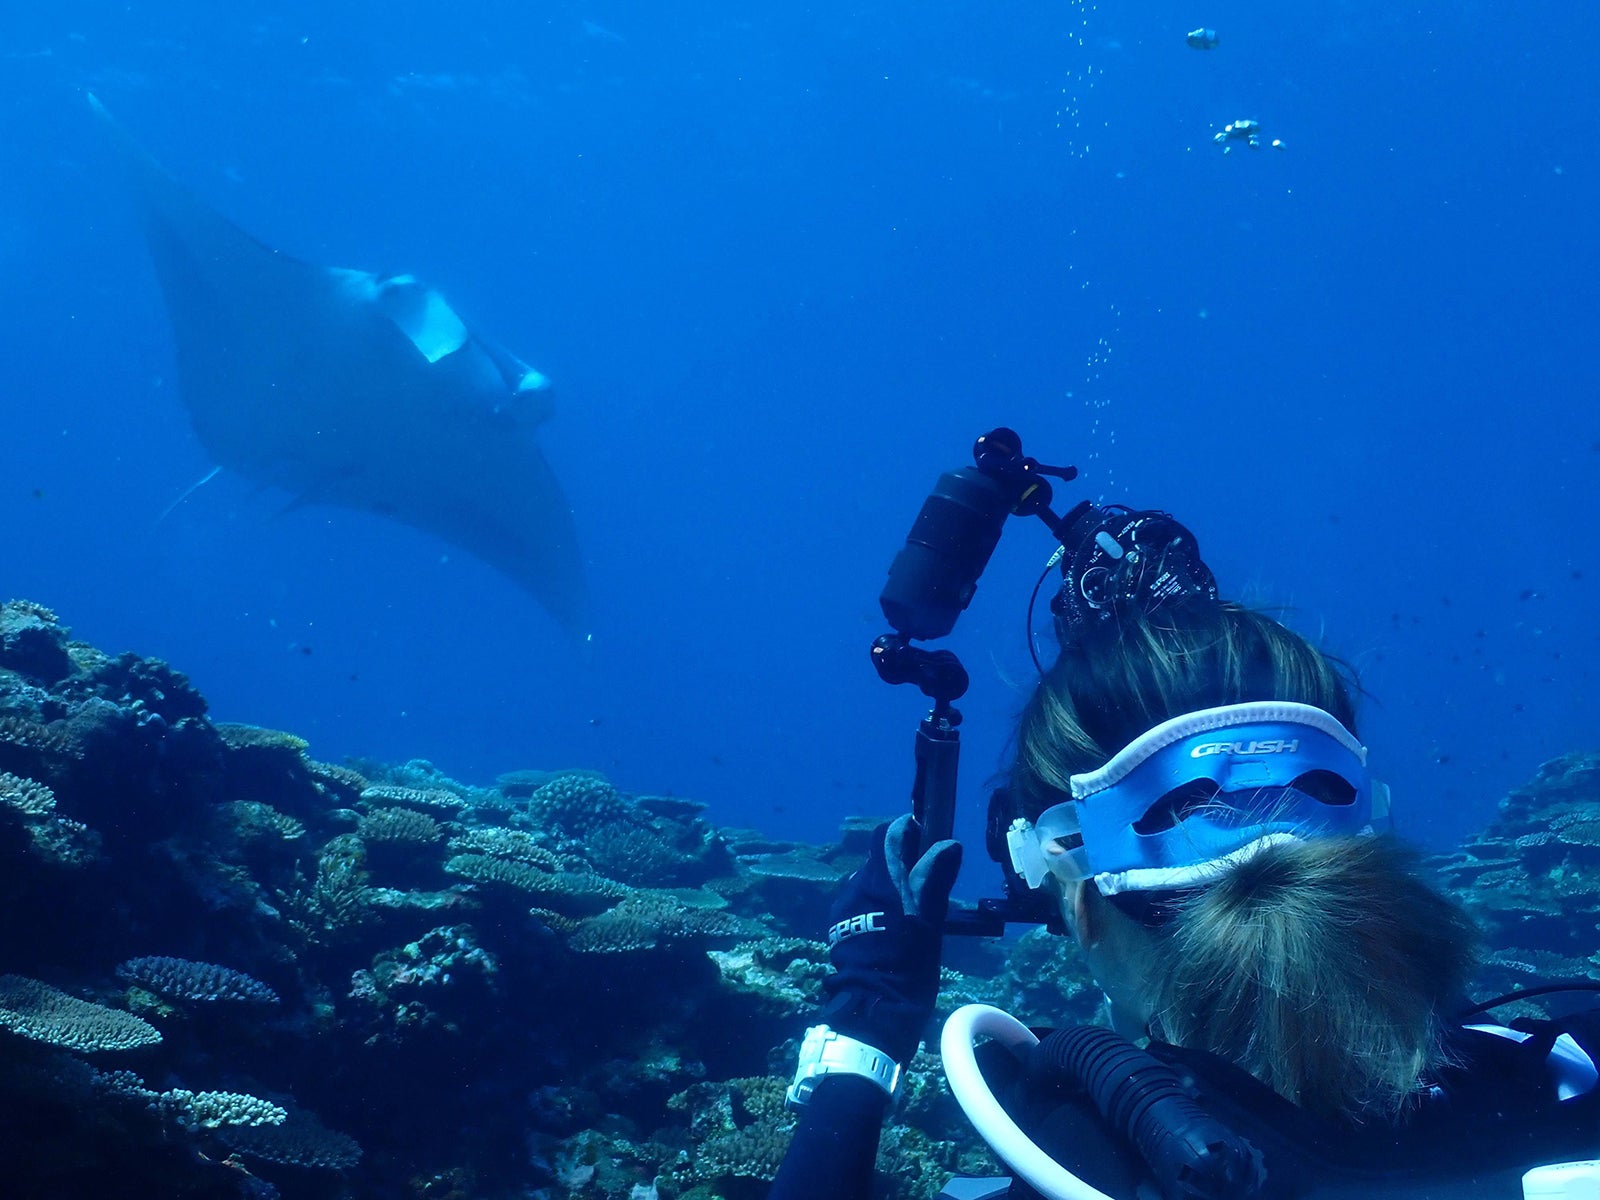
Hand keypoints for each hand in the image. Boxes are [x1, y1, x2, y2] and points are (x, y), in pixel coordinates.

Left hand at [817, 813, 962, 1063]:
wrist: (874, 1005)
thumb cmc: (908, 962)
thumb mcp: (929, 920)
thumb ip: (935, 879)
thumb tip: (949, 844)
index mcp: (879, 879)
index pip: (888, 834)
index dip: (908, 831)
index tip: (927, 839)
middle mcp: (855, 885)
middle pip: (879, 859)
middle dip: (901, 863)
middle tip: (926, 884)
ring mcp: (843, 905)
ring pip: (869, 881)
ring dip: (888, 886)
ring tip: (909, 912)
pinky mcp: (838, 924)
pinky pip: (860, 902)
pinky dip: (875, 905)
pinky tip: (890, 928)